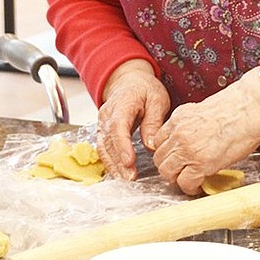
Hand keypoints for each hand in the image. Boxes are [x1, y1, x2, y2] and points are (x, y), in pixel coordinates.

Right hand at [95, 61, 170, 180]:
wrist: (128, 81)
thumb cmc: (144, 89)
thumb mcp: (157, 99)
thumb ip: (153, 122)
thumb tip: (151, 145)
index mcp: (122, 103)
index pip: (118, 126)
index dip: (122, 145)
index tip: (130, 161)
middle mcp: (107, 114)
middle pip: (108, 140)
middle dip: (118, 161)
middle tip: (131, 177)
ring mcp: (102, 123)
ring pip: (103, 146)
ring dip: (113, 165)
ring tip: (126, 179)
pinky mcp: (102, 131)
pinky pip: (103, 148)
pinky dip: (109, 162)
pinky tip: (119, 173)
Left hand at [150, 68, 259, 193]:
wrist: (251, 108)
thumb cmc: (236, 107)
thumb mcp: (203, 110)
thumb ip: (191, 124)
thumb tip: (192, 138)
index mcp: (178, 118)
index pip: (158, 140)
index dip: (166, 152)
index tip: (174, 158)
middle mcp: (178, 133)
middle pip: (159, 158)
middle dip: (168, 167)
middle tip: (179, 172)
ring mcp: (187, 149)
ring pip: (167, 172)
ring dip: (176, 179)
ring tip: (188, 180)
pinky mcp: (201, 164)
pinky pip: (185, 182)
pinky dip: (190, 188)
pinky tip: (198, 186)